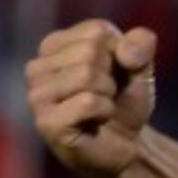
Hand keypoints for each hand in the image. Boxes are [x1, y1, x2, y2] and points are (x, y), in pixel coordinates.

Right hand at [24, 20, 157, 177]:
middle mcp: (37, 67)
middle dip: (112, 76)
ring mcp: (36, 95)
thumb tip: (126, 53)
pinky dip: (104, 112)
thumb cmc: (125, 102)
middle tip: (108, 96)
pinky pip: (88, 102)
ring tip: (100, 108)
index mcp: (55, 45)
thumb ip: (140, 46)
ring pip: (85, 75)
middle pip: (89, 52)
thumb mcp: (141, 68)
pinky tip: (95, 123)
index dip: (121, 54)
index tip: (115, 74)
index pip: (97, 31)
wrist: (128, 146)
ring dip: (108, 96)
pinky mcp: (46, 122)